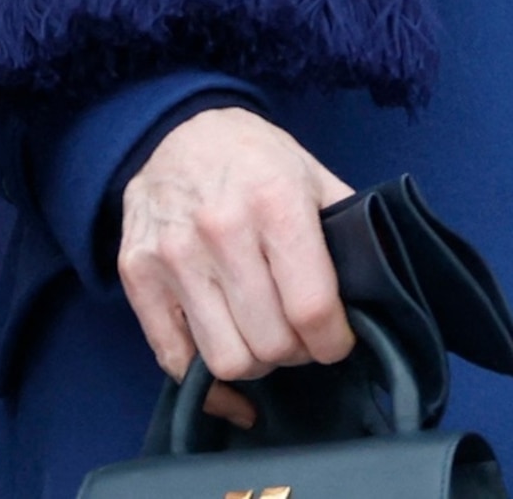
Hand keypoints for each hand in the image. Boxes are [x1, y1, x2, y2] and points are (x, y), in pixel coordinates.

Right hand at [117, 108, 356, 430]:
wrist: (176, 130)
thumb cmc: (255, 160)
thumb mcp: (312, 176)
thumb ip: (347, 232)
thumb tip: (376, 295)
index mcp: (275, 201)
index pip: (311, 309)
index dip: (333, 342)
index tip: (335, 340)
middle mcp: (220, 229)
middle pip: (271, 343)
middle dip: (296, 352)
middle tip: (298, 334)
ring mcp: (172, 255)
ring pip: (226, 361)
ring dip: (255, 363)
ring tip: (262, 336)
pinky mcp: (137, 275)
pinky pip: (174, 363)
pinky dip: (207, 381)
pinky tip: (228, 361)